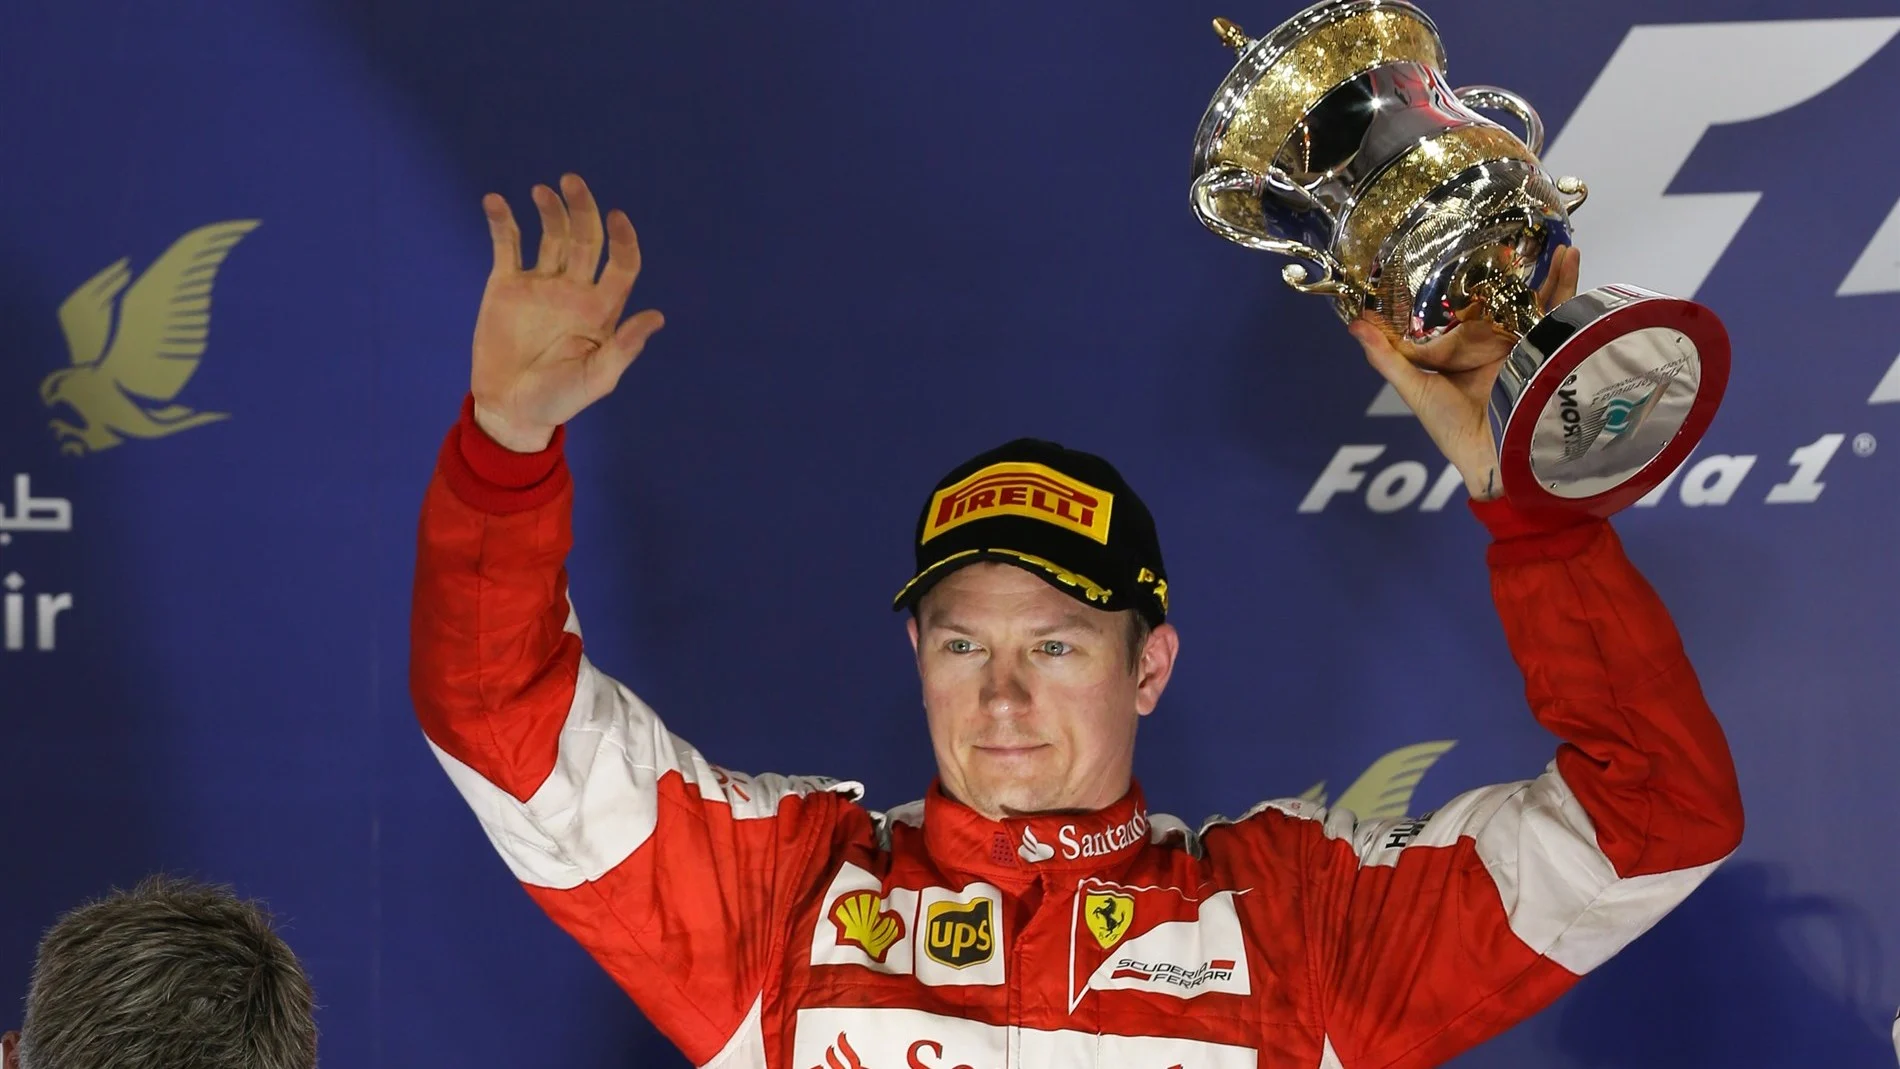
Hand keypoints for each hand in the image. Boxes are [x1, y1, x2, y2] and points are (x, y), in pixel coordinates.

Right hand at [469, 173, 664, 452]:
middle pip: (586, 239)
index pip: (621, 264)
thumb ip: (623, 348)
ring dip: (549, 210)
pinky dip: (503, 222)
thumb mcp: (597, 379)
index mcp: (601, 309)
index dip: (624, 240)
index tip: (618, 217)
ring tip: (541, 192)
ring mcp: (540, 284)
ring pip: (551, 235)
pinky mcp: (506, 285)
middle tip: (573, 182)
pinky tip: (496, 202)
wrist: (510, 407)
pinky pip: (507, 245)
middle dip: (583, 209)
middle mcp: (574, 289)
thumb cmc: (559, 399)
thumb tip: (656, 317)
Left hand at [1347, 245, 1580, 499]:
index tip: (1447, 246)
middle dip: (1507, 267)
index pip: (1458, 306)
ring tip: (1545, 236)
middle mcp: (1495, 341)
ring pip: (1534, 298)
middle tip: (1503, 230)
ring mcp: (1523, 344)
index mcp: (1463, 347)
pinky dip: (1568, 284)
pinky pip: (1562, 312)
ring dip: (1543, 270)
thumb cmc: (1452, 430)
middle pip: (1502, 296)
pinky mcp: (1548, 349)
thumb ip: (1389, 357)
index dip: (1454, 280)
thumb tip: (1356, 324)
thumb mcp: (1416, 389)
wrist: (1498, 457)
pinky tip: (1571, 254)